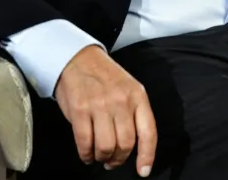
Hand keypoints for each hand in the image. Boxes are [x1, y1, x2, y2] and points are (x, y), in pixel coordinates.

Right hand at [54, 45, 157, 176]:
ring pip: (106, 146)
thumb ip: (134, 113)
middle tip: (113, 161)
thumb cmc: (105, 78)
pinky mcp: (80, 110)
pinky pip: (85, 142)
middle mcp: (121, 101)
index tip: (143, 171)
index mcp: (138, 96)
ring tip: (99, 156)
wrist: (79, 59)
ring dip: (102, 157)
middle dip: (119, 159)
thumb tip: (137, 147)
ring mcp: (100, 105)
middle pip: (126, 144)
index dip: (147, 156)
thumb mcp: (129, 89)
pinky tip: (86, 154)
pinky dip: (86, 154)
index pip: (148, 132)